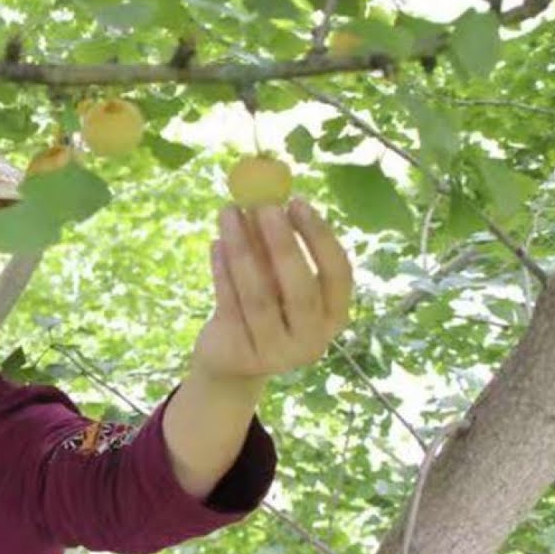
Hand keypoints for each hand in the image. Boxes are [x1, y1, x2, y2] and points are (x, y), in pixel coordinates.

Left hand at [191, 197, 352, 382]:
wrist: (231, 361)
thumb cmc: (261, 310)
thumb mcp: (273, 278)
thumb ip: (271, 244)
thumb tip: (261, 192)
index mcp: (334, 315)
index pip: (339, 274)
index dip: (319, 237)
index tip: (297, 201)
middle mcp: (313, 338)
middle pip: (300, 287)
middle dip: (282, 242)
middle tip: (263, 205)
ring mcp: (278, 353)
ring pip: (259, 296)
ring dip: (242, 248)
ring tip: (228, 212)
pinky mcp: (242, 354)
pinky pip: (231, 306)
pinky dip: (222, 272)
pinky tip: (216, 244)